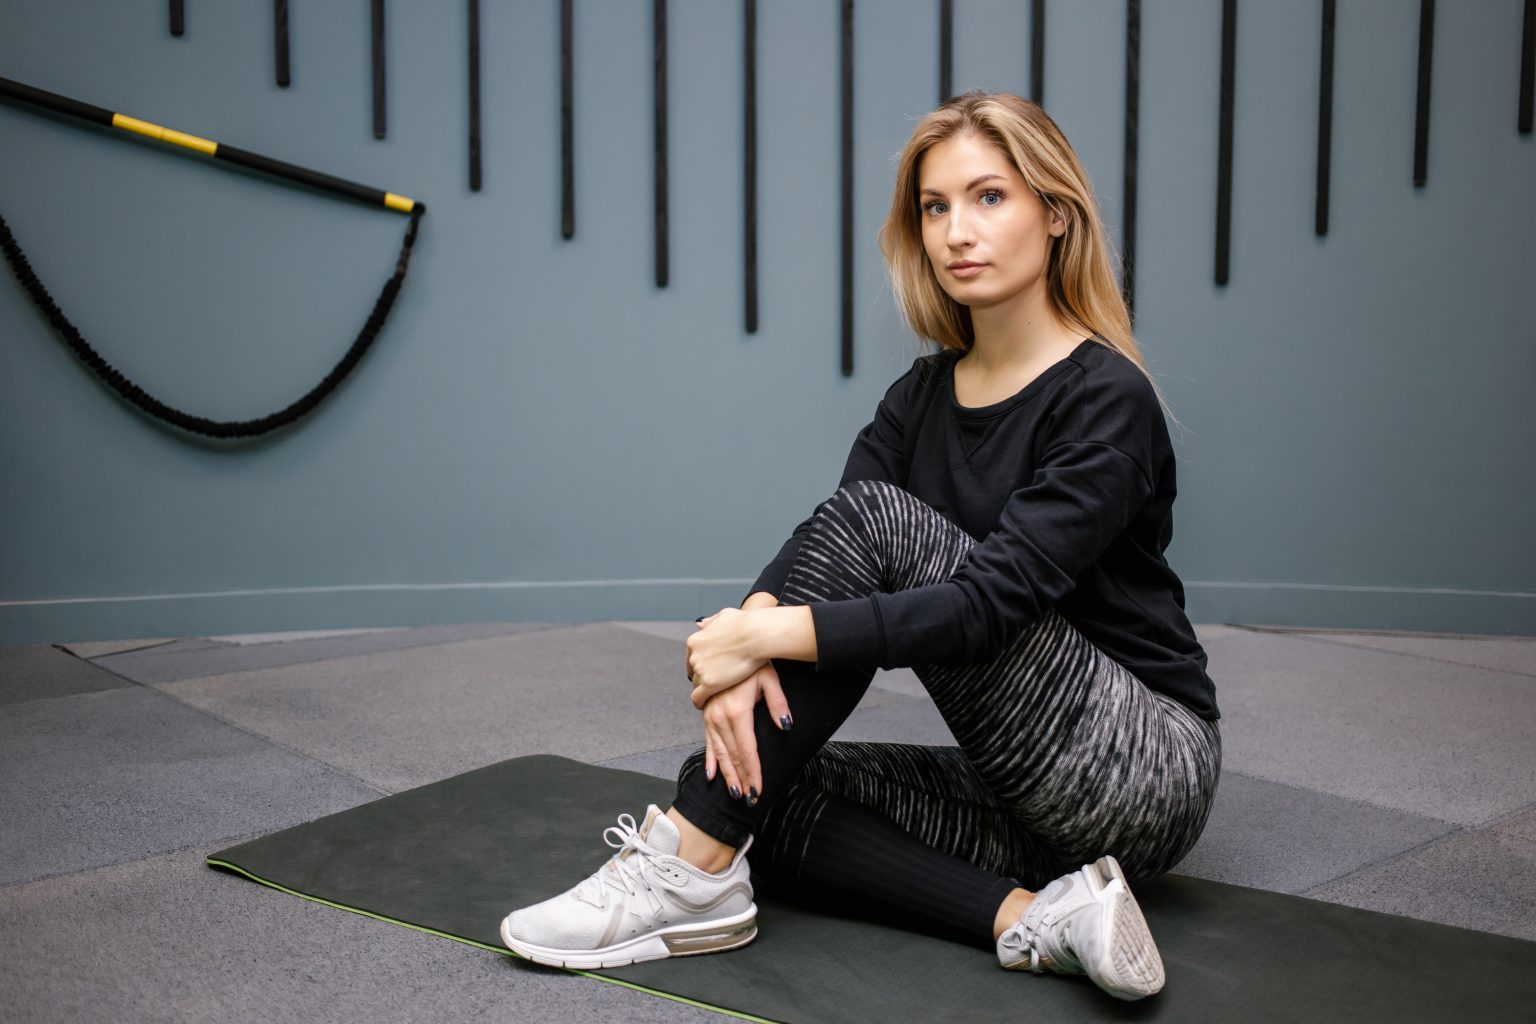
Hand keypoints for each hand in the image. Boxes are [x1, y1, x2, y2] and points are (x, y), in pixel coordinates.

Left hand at [686, 608, 767, 706]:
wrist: (756, 634)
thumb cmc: (746, 623)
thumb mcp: (725, 615)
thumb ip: (711, 622)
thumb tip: (700, 624)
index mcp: (696, 640)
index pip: (692, 658)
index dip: (701, 665)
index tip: (708, 670)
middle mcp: (694, 655)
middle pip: (693, 672)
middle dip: (703, 677)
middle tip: (713, 683)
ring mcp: (701, 670)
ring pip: (697, 685)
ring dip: (704, 689)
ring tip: (713, 695)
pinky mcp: (709, 684)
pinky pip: (698, 698)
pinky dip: (701, 702)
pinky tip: (705, 705)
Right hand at [701, 662, 791, 804]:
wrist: (729, 646)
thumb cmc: (752, 662)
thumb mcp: (770, 678)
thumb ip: (778, 704)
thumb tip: (786, 726)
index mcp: (736, 712)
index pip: (747, 751)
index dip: (753, 773)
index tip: (758, 791)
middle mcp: (720, 717)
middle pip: (733, 756)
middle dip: (741, 779)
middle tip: (749, 799)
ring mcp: (711, 717)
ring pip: (720, 753)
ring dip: (727, 774)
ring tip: (735, 792)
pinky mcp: (707, 715)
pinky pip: (708, 742)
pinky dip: (710, 760)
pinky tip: (710, 776)